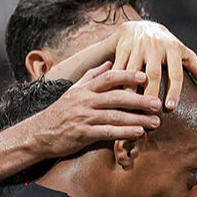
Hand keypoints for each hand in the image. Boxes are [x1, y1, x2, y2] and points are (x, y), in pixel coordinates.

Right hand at [33, 63, 161, 158]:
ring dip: (137, 119)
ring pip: (115, 116)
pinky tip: (139, 133)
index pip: (108, 77)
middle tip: (158, 103)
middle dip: (139, 100)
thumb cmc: (60, 112)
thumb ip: (91, 76)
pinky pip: (107, 132)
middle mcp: (84, 100)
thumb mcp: (73, 90)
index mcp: (84, 88)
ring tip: (155, 122)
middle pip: (116, 97)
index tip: (145, 76)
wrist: (39, 133)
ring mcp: (84, 117)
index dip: (127, 75)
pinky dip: (124, 132)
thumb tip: (109, 63)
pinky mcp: (83, 133)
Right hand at [111, 20, 196, 108]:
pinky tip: (115, 97)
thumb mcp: (184, 54)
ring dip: (131, 90)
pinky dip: (116, 82)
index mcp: (173, 48)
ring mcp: (137, 46)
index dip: (174, 91)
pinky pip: (118, 67)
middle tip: (151, 111)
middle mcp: (155, 46)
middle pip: (153, 73)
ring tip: (131, 108)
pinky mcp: (122, 47)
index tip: (170, 108)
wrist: (141, 26)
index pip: (175, 73)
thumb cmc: (167, 46)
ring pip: (133, 71)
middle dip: (151, 93)